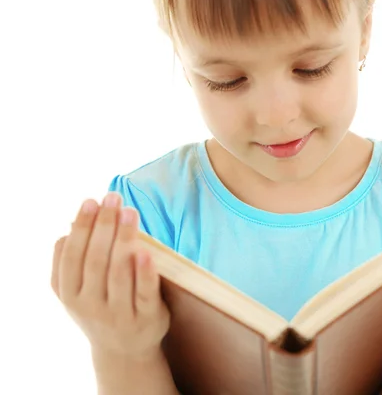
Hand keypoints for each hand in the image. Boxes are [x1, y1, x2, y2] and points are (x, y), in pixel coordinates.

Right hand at [51, 192, 169, 358]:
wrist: (124, 350)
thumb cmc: (100, 306)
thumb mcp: (77, 289)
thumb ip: (71, 261)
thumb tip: (71, 225)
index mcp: (69, 294)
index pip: (72, 256)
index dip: (82, 227)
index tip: (92, 200)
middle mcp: (89, 306)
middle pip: (95, 260)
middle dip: (104, 225)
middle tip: (113, 198)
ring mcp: (118, 314)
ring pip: (118, 273)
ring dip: (123, 239)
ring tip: (129, 212)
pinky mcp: (145, 318)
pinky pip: (144, 292)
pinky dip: (144, 272)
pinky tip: (145, 250)